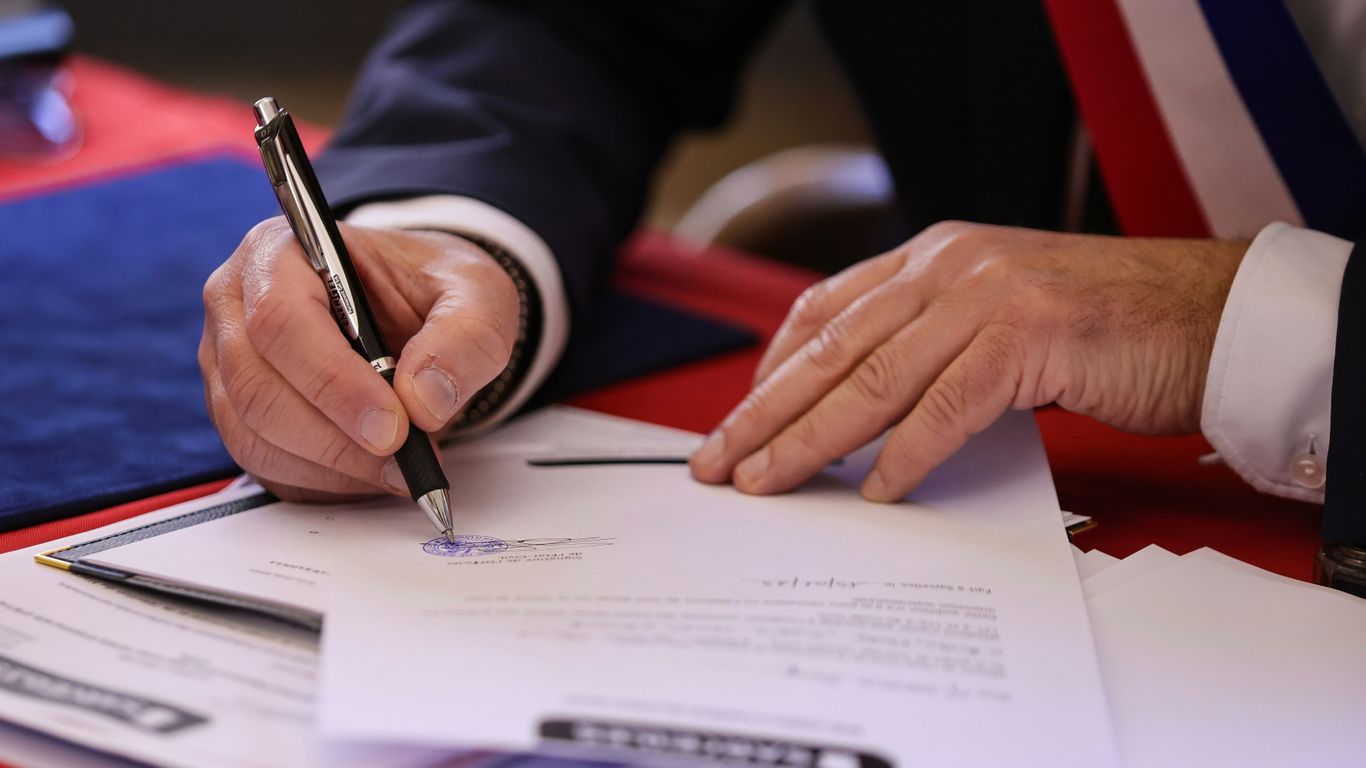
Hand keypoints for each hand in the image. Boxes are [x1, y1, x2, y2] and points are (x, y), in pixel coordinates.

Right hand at [199, 218, 517, 501]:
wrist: (419, 312)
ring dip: (334, 466)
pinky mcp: (240, 416)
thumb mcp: (477, 294)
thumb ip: (465, 336)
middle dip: (338, 438)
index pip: (281, 319)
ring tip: (402, 467)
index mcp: (281, 252)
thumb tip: (424, 398)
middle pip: (258, 387)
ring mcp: (229, 364)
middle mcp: (239, 305)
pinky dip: (325, 481)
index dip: (334, 382)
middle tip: (406, 460)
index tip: (394, 426)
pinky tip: (373, 471)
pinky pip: (266, 466)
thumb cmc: (433, 290)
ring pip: (256, 436)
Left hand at [690, 221, 1245, 500]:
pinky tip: (874, 491)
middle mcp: (950, 266)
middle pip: (831, 348)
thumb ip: (933, 338)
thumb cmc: (1108, 324)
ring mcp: (988, 297)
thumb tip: (865, 404)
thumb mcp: (1000, 310)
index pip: (825, 307)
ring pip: (872, 378)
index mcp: (937, 255)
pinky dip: (905, 455)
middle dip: (764, 411)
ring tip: (766, 483)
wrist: (1209, 314)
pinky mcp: (1030, 338)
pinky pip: (946, 406)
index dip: (773, 364)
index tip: (741, 413)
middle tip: (717, 462)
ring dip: (810, 440)